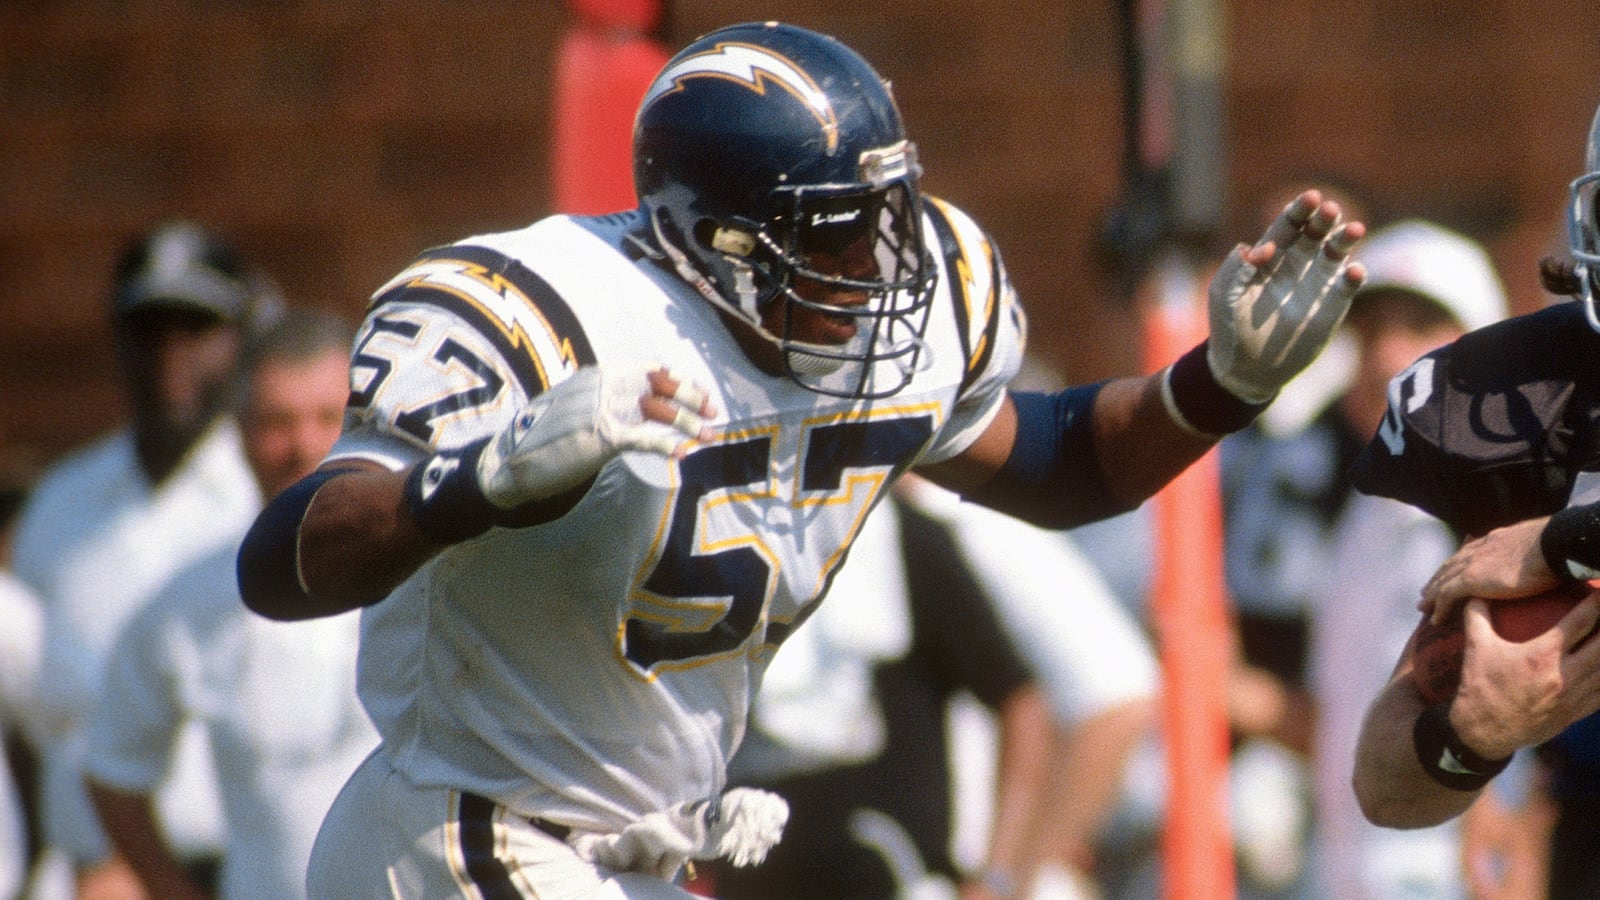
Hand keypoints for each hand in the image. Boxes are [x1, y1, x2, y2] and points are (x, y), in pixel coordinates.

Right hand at [406, 363, 714, 542]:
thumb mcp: (577, 408)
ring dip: (689, 425)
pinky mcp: (601, 435)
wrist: (509, 463)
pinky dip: (668, 445)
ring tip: (710, 438)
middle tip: (714, 415)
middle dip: (692, 399)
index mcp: (598, 375)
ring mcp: (602, 408)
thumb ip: (605, 402)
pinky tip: (683, 454)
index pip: (650, 369)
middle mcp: (602, 385)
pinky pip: (645, 437)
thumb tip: (635, 407)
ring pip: (659, 411)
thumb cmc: (544, 440)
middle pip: (660, 386)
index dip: (679, 381)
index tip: (700, 397)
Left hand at [1206, 190, 1365, 402]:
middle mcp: (1294, 265)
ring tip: (1354, 230)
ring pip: (1335, 253)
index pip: (1287, 226)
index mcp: (1268, 257)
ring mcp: (1314, 285)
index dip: (1299, 211)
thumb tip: (1260, 247)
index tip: (1311, 198)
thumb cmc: (1229, 329)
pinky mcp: (1329, 308)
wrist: (1245, 369)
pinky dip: (1353, 277)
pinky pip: (1345, 287)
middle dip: (1323, 219)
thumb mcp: (1224, 294)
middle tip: (1330, 211)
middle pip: (1314, 233)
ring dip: (1345, 240)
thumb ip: (1235, 267)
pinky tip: (1353, 271)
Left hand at [1423, 519, 1558, 623]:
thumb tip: (1541, 556)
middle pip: (1449, 565)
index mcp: (1493, 539)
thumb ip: (1529, 550)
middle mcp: (1478, 549)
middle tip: (1426, 591)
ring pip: (1442, 581)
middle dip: (1437, 578)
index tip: (1449, 572)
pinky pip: (1446, 596)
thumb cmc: (1555, 545)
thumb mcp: (1537, 544)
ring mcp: (1472, 563)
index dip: (1456, 563)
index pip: (1468, 552)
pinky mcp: (1470, 579)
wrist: (1551, 544)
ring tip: (1423, 608)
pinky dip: (1439, 608)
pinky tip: (1435, 621)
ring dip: (1431, 595)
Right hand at [1449, 595, 1599, 758]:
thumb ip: (1478, 616)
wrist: (1482, 732)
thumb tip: (1477, 592)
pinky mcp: (1575, 713)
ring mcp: (1572, 696)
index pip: (1579, 622)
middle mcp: (1563, 674)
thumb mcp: (1476, 648)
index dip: (1596, 604)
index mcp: (1542, 655)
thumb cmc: (1479, 686)